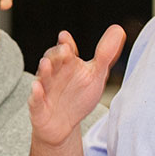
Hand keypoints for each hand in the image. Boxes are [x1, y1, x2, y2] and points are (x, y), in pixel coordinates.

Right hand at [29, 25, 124, 145]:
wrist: (63, 125)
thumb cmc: (78, 96)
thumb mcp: (95, 75)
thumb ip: (105, 54)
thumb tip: (119, 30)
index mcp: (67, 64)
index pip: (65, 50)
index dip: (66, 43)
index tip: (65, 37)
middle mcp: (54, 74)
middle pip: (52, 60)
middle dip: (56, 55)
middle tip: (65, 50)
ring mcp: (45, 90)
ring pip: (42, 78)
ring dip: (44, 71)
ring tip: (46, 63)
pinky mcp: (38, 107)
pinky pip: (35, 100)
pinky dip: (35, 94)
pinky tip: (37, 88)